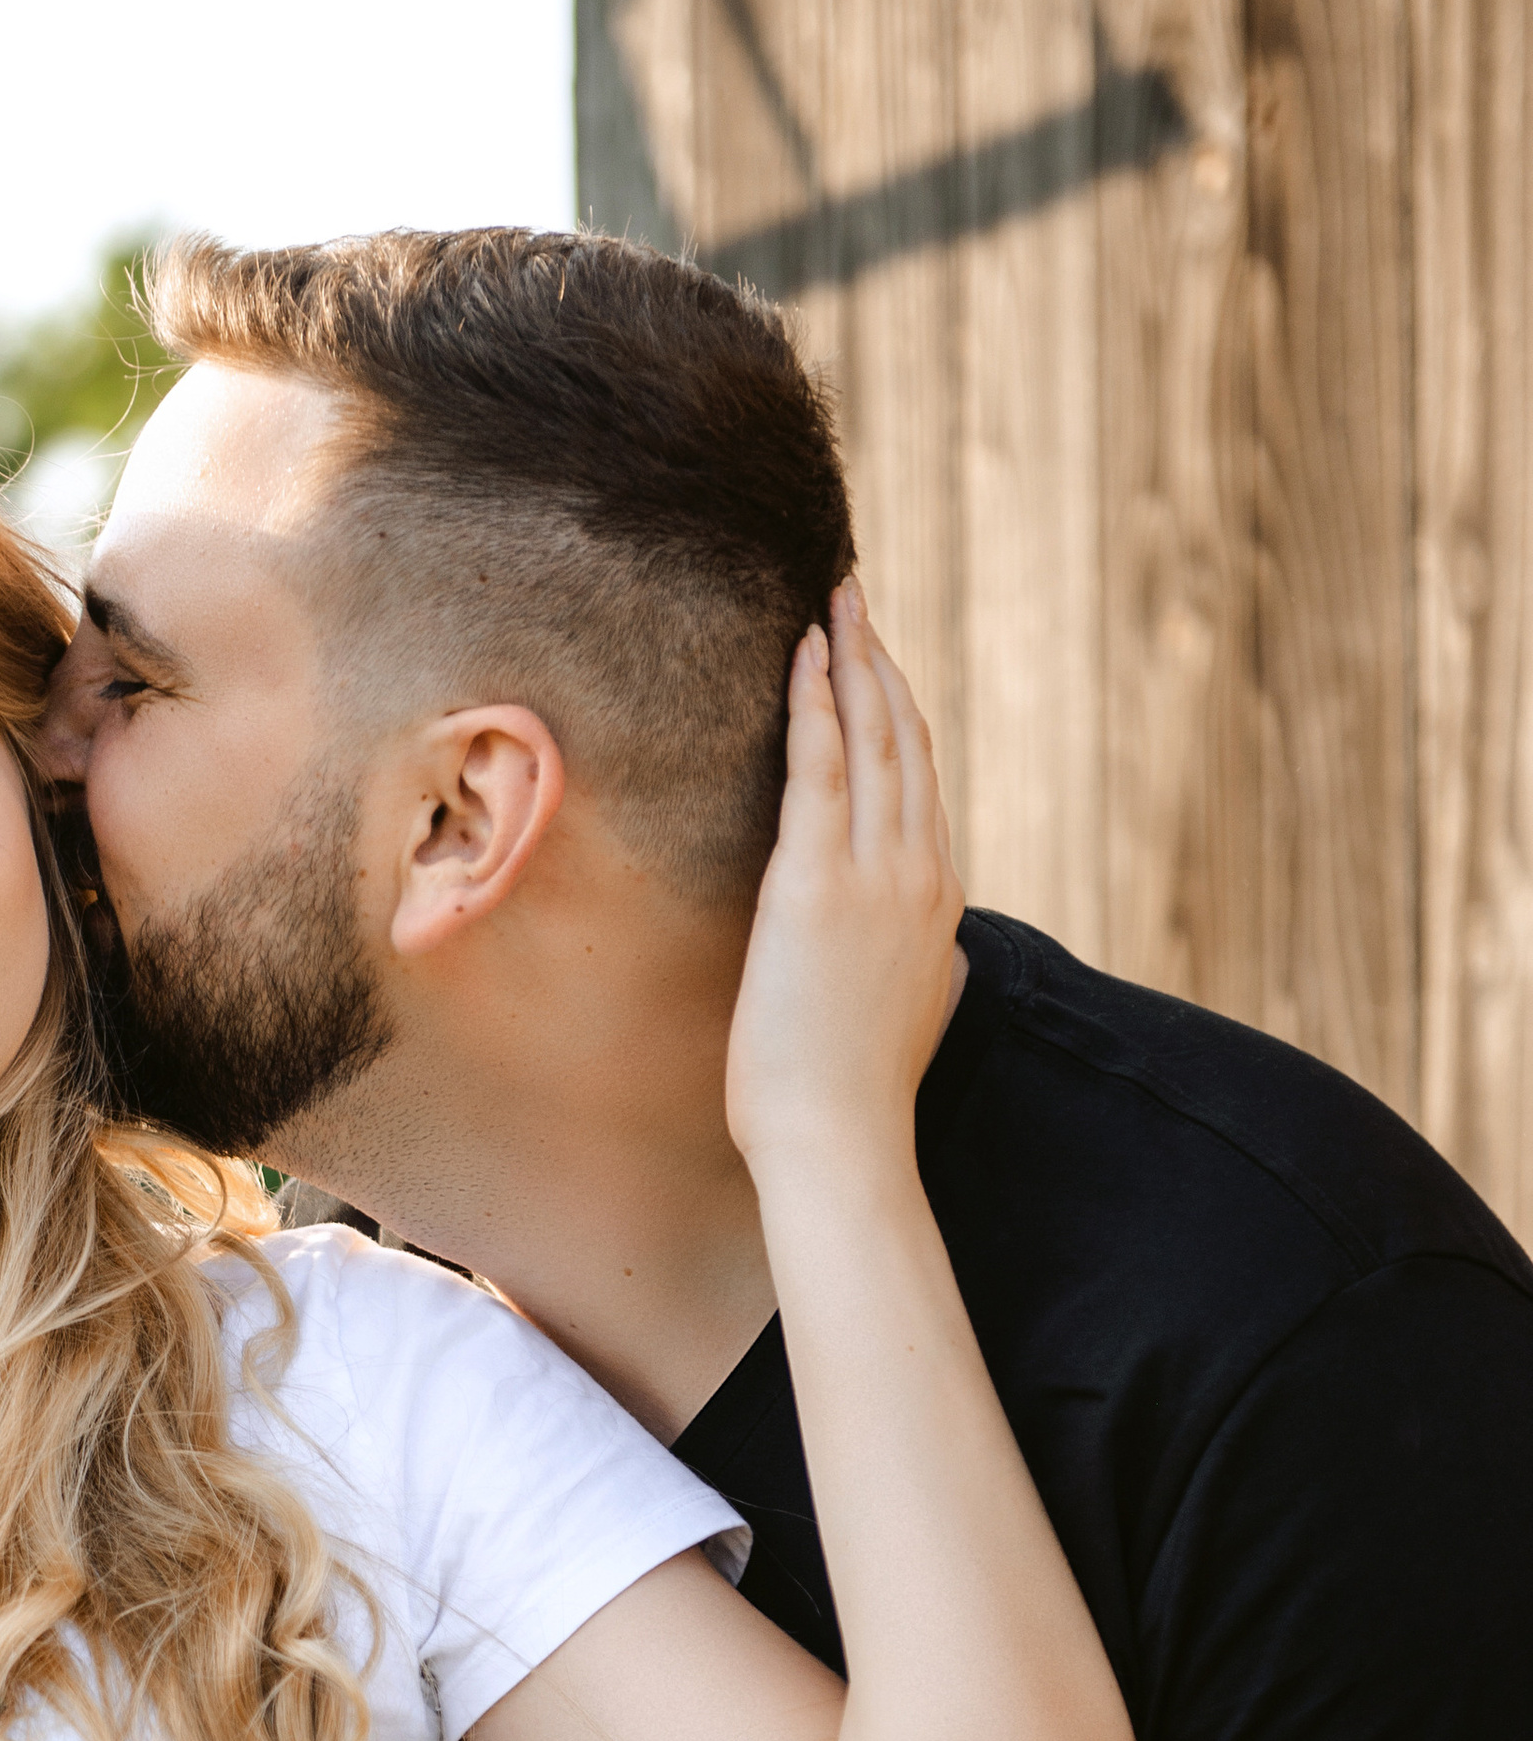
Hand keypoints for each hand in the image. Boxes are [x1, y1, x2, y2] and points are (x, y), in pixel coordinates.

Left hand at [724, 578, 964, 1174]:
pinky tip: (803, 653)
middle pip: (908, 743)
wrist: (841, 1141)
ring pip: (875, 739)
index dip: (902, 715)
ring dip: (853, 661)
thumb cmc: (852, 1101)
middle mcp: (920, 875)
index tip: (880, 664)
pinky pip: (825, 768)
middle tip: (855, 600)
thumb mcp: (902, 1016)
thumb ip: (914, 967)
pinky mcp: (820, 884)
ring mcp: (877, 876)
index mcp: (938, 904)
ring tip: (833, 601)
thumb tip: (926, 955)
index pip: (922, 786)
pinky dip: (816, 703)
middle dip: (881, 664)